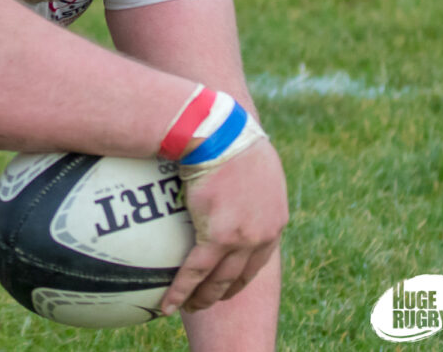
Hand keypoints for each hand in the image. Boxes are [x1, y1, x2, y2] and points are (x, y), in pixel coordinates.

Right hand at [161, 140, 287, 314]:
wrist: (221, 135)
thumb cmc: (231, 138)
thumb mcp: (251, 162)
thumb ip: (247, 182)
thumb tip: (229, 179)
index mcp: (274, 220)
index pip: (260, 257)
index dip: (242, 274)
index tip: (228, 283)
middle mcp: (263, 235)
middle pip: (242, 275)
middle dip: (223, 292)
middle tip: (207, 301)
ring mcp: (242, 238)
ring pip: (221, 280)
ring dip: (203, 298)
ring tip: (189, 308)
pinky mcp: (217, 237)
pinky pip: (196, 271)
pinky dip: (181, 290)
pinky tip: (168, 303)